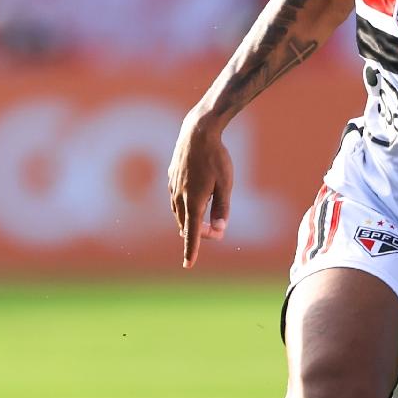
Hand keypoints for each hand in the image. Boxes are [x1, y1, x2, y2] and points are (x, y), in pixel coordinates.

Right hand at [167, 108, 232, 267]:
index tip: (188, 265)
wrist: (197, 132)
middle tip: (216, 229)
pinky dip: (184, 209)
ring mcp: (173, 188)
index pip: (192, 232)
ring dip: (190, 221)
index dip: (191, 250)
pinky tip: (193, 202)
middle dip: (199, 233)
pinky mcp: (171, 179)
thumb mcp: (226, 183)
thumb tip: (219, 230)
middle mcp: (179, 197)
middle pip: (186, 225)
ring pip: (178, 214)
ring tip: (206, 218)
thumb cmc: (216, 157)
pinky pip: (175, 201)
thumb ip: (222, 208)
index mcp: (194, 201)